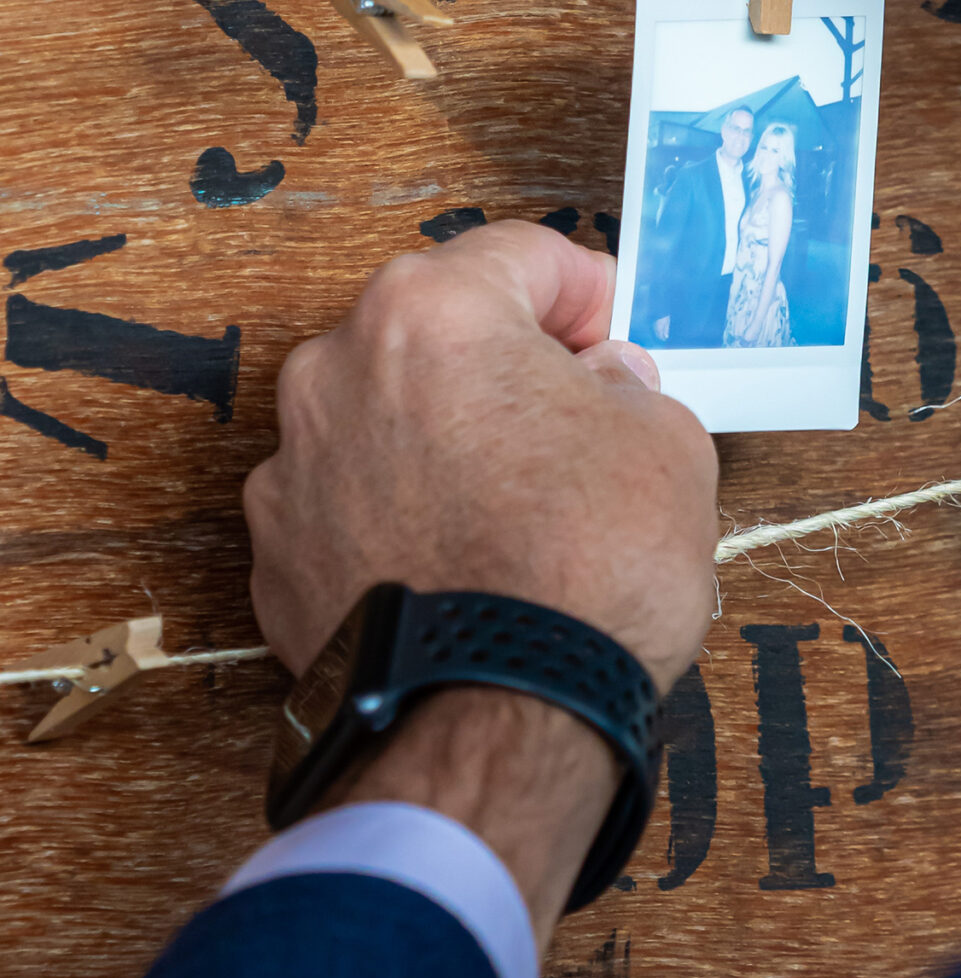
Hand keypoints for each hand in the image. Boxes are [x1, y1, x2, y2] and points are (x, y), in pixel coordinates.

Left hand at [243, 225, 719, 941]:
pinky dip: (400, 523)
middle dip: (507, 369)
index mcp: (431, 312)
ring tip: (518, 514)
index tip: (614, 333)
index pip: (521, 255)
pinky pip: (351, 510)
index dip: (587, 291)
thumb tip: (601, 390)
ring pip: (386, 423)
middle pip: (438, 335)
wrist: (498, 721)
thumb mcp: (668, 446)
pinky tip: (462, 569)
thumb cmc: (584, 575)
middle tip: (578, 423)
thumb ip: (628, 391)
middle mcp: (336, 371)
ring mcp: (293, 469)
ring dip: (446, 445)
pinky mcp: (275, 560)